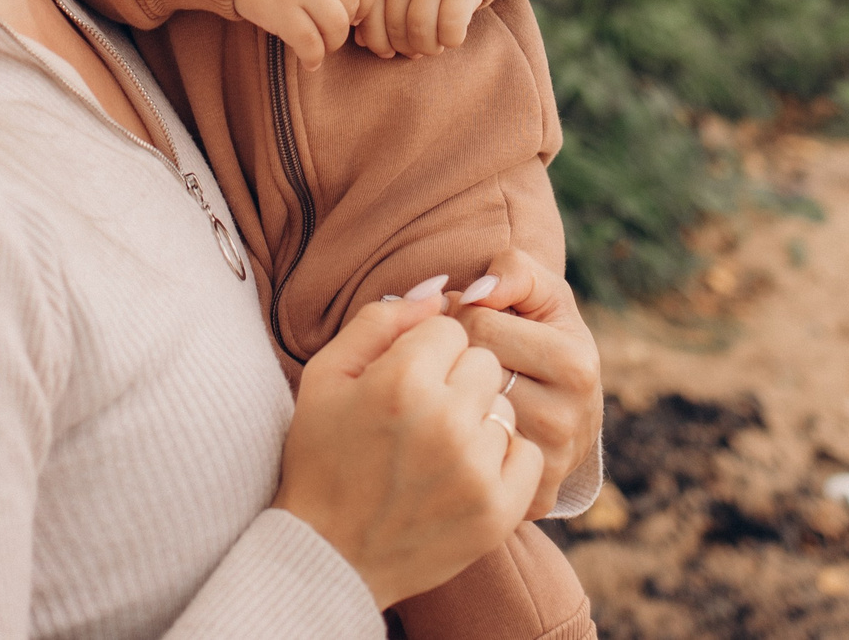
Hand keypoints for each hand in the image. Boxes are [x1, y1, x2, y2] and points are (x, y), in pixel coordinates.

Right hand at [234, 0, 377, 69]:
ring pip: (337, 27)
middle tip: (331, 30)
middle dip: (346, 25)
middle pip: (353, 7)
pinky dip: (313, 57)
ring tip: (321, 45)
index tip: (353, 13)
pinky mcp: (279, 10)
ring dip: (333, 43)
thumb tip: (358, 4)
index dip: (364, 4)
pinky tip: (310, 60)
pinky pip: (310, 42)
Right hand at [272, 295, 543, 608]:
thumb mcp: (327, 375)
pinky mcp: (498, 510)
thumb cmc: (322, 456)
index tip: (405, 379)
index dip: (425, 351)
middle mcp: (445, 421)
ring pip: (504, 406)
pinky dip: (502, 460)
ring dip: (478, 419)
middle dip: (456, 379)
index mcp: (401, 381)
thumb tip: (438, 294)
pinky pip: (526, 453)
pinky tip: (464, 473)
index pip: (449, 327)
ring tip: (438, 448)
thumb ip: (380, 320)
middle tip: (422, 415)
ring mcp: (476, 469)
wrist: (328, 555)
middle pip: (483, 361)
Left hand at [359, 0, 487, 59]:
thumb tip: (362, 43)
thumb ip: (375, 5)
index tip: (390, 51)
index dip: (378, 45)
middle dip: (406, 49)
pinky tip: (451, 37)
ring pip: (421, 32)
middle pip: (396, 30)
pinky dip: (450, 41)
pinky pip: (450, 28)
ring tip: (433, 46)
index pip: (369, 22)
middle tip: (415, 50)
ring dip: (428, 49)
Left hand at [446, 249, 603, 517]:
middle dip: (450, 358)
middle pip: (464, 373)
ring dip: (448, 399)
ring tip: (464, 390)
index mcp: (576, 363)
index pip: (475, 323)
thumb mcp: (540, 296)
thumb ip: (515, 271)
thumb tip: (481, 291)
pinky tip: (465, 433)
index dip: (459, 317)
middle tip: (461, 359)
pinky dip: (455, 443)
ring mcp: (549, 465)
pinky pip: (465, 461)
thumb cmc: (541, 340)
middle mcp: (569, 420)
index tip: (470, 324)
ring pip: (462, 417)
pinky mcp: (528, 500)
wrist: (564, 412)